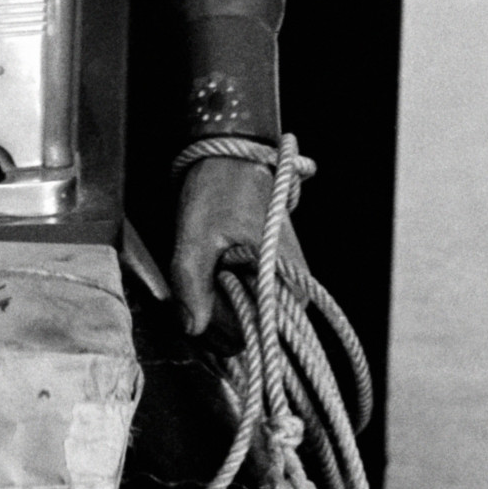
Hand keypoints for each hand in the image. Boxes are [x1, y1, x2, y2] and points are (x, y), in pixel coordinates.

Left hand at [170, 154, 306, 338]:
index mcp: (288, 280)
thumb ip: (191, 283)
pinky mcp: (271, 277)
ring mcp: (284, 283)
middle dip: (216, 309)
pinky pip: (245, 302)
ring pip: (244, 318)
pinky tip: (215, 267)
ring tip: (211, 261)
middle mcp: (296, 288)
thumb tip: (193, 329)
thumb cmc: (218, 188)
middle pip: (248, 330)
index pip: (251, 333)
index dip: (218, 319)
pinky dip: (223, 291)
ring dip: (217, 299)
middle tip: (204, 267)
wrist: (229, 155)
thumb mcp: (196, 234)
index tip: (202, 286)